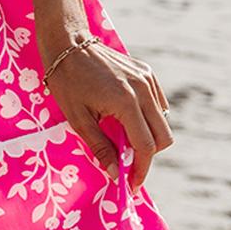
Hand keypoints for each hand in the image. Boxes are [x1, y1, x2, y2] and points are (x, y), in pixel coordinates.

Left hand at [44, 36, 173, 193]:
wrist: (69, 44)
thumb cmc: (67, 82)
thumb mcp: (78, 119)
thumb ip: (100, 147)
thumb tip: (115, 174)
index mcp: (126, 102)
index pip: (145, 146)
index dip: (140, 170)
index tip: (131, 185)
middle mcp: (143, 89)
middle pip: (163, 137)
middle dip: (147, 156)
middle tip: (127, 165)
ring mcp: (148, 79)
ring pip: (163, 121)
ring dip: (149, 136)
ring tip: (123, 140)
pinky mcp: (147, 73)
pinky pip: (158, 104)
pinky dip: (149, 118)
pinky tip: (128, 119)